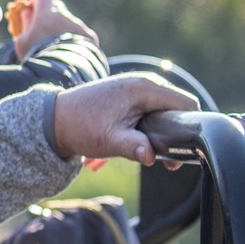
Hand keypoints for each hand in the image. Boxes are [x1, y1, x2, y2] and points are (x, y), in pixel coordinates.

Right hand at [12, 0, 98, 60]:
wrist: (63, 72)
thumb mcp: (23, 43)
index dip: (37, 2)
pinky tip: (71, 55)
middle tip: (43, 33)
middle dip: (50, 17)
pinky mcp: (91, 38)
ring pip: (69, 24)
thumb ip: (25, 25)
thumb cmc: (37, 58)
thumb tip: (27, 13)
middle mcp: (64, 17)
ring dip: (62, 32)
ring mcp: (79, 26)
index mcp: (46, 15)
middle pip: (58, 9)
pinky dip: (75, 42)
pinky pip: (82, 35)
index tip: (32, 12)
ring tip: (57, 51)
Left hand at [52, 74, 197, 164]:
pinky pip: (152, 110)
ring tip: (155, 156)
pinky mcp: (130, 95)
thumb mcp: (109, 140)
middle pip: (178, 108)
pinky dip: (152, 127)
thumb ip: (134, 147)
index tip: (183, 152)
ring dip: (164, 133)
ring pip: (165, 110)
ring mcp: (137, 87)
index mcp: (144, 88)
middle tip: (169, 162)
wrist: (54, 119)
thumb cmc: (80, 127)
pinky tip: (143, 145)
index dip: (190, 128)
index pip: (186, 104)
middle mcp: (144, 82)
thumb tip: (152, 157)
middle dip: (177, 134)